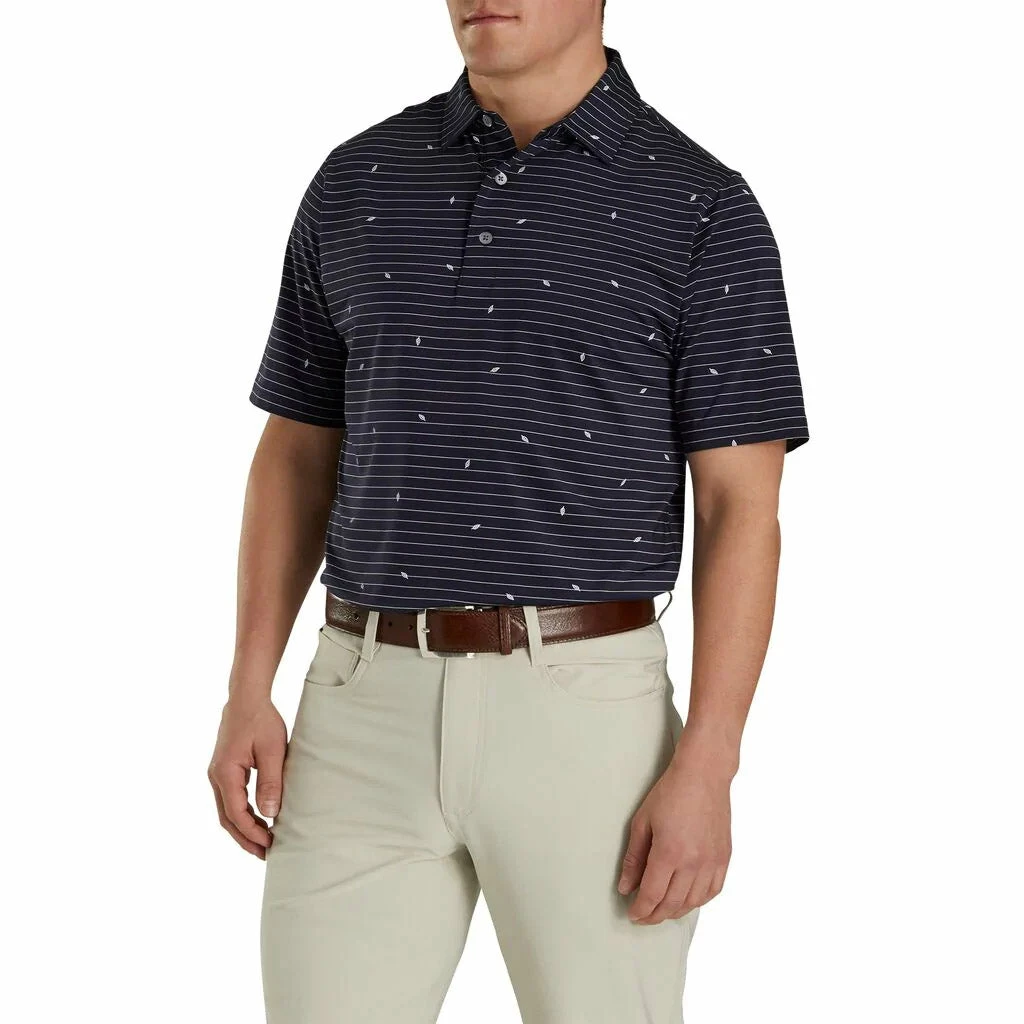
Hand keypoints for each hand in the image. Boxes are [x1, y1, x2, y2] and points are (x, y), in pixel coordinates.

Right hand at [208, 696, 286, 858]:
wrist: (246, 698)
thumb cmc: (261, 720)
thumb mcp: (271, 751)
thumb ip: (270, 782)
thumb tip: (269, 814)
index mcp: (225, 774)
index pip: (236, 814)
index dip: (252, 832)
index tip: (270, 844)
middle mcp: (216, 777)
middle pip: (227, 818)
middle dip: (245, 838)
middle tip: (265, 855)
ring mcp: (217, 774)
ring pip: (227, 811)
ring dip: (243, 828)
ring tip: (262, 843)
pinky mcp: (224, 770)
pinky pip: (230, 800)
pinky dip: (242, 814)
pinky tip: (257, 820)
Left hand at [617, 737, 732, 923]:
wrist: (704, 775)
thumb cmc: (671, 793)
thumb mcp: (642, 822)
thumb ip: (633, 858)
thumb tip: (625, 886)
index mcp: (670, 852)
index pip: (652, 895)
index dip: (641, 910)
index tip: (632, 914)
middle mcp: (693, 863)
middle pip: (672, 903)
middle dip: (655, 915)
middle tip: (643, 916)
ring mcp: (712, 862)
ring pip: (693, 902)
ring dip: (675, 911)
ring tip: (662, 910)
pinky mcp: (724, 858)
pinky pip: (712, 892)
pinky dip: (698, 902)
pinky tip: (687, 900)